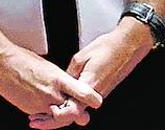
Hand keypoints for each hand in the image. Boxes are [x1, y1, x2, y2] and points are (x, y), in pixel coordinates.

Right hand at [0, 45, 101, 121]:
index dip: (92, 99)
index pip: (83, 92)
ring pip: (58, 117)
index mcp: (58, 78)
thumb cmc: (22, 60)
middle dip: (78, 114)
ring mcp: (40, 102)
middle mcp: (51, 92)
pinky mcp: (30, 109)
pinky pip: (44, 116)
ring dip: (61, 116)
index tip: (97, 102)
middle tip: (83, 117)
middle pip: (73, 111)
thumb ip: (61, 79)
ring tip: (60, 110)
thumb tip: (70, 86)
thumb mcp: (48, 66)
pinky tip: (43, 107)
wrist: (1, 64)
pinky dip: (46, 114)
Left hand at [28, 21, 153, 128]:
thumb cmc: (107, 48)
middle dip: (54, 117)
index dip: (55, 115)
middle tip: (37, 119)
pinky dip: (72, 103)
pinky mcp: (102, 89)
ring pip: (78, 108)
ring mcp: (99, 93)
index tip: (42, 115)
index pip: (70, 109)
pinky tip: (62, 99)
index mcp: (88, 87)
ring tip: (45, 110)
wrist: (127, 46)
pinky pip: (84, 101)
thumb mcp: (80, 58)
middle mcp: (95, 94)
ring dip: (62, 111)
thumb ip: (69, 74)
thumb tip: (61, 81)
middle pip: (72, 113)